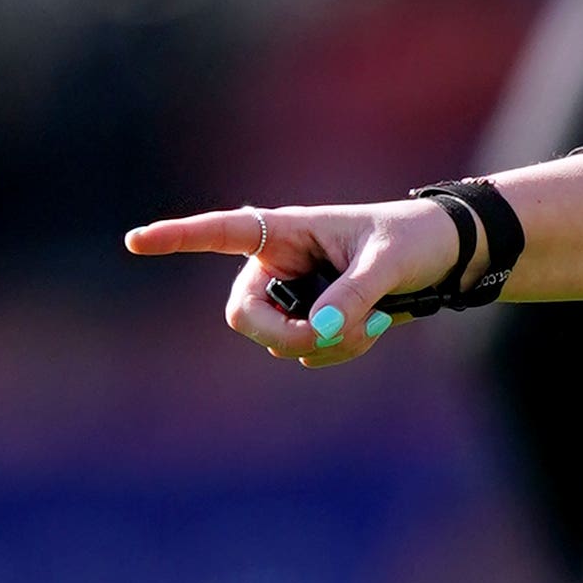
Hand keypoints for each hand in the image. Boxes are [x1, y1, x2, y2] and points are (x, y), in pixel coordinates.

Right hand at [121, 199, 463, 366]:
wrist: (446, 259)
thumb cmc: (414, 241)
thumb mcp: (387, 263)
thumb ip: (351, 296)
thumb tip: (315, 333)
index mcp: (287, 230)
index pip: (223, 231)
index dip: (178, 236)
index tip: (135, 241)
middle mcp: (279, 265)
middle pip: (244, 314)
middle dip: (281, 332)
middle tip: (325, 335)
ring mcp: (293, 298)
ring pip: (280, 341)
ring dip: (326, 343)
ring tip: (375, 320)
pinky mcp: (313, 323)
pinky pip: (307, 352)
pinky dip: (339, 350)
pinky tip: (374, 329)